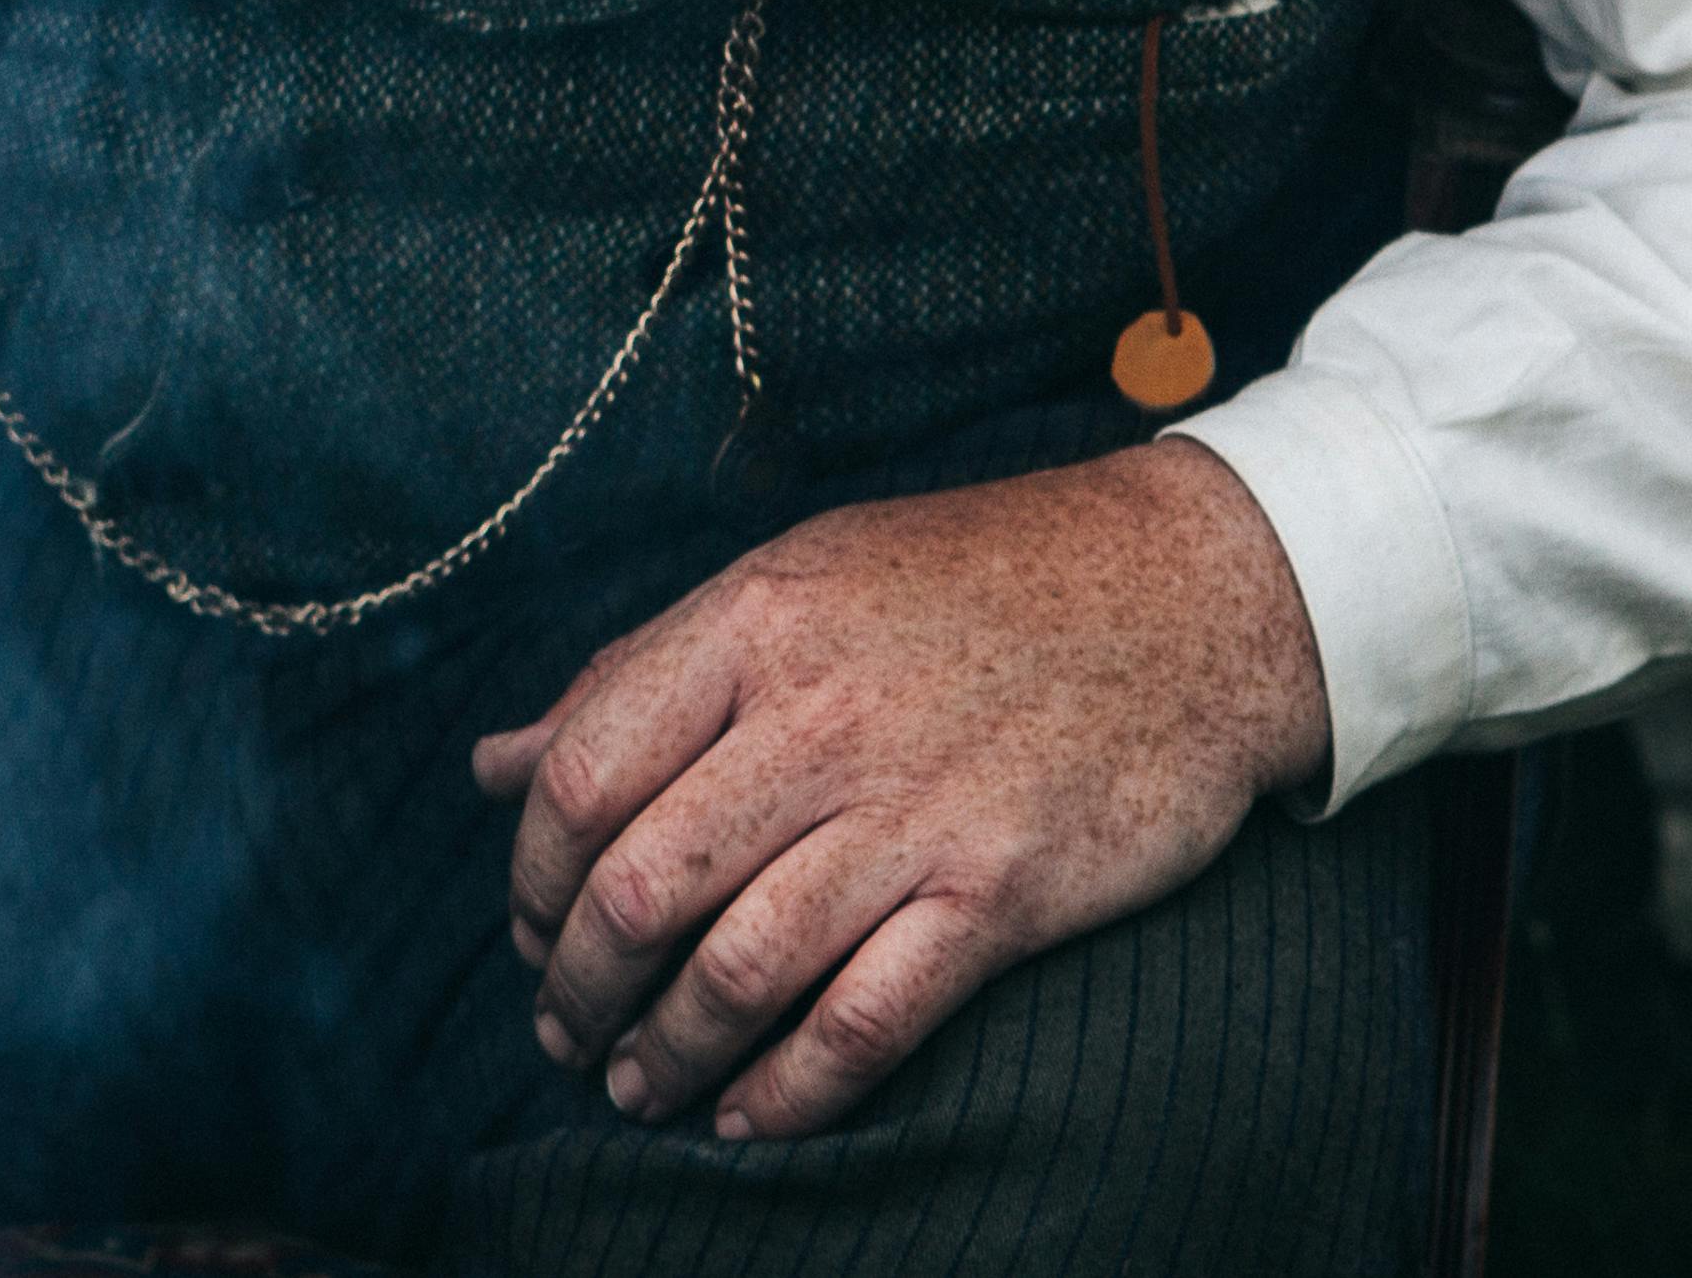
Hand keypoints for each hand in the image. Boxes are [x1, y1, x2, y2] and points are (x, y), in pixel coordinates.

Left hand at [469, 437, 1331, 1140]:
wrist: (1198, 593)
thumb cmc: (982, 581)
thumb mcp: (801, 578)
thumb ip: (643, 675)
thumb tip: (494, 762)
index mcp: (756, 620)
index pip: (580, 771)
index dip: (532, 874)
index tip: (535, 926)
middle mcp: (821, 714)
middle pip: (638, 887)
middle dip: (580, 985)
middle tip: (566, 1030)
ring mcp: (915, 808)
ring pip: (736, 971)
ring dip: (665, 1053)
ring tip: (637, 1088)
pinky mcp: (1001, 890)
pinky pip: (863, 1024)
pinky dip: (788, 1091)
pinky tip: (748, 1114)